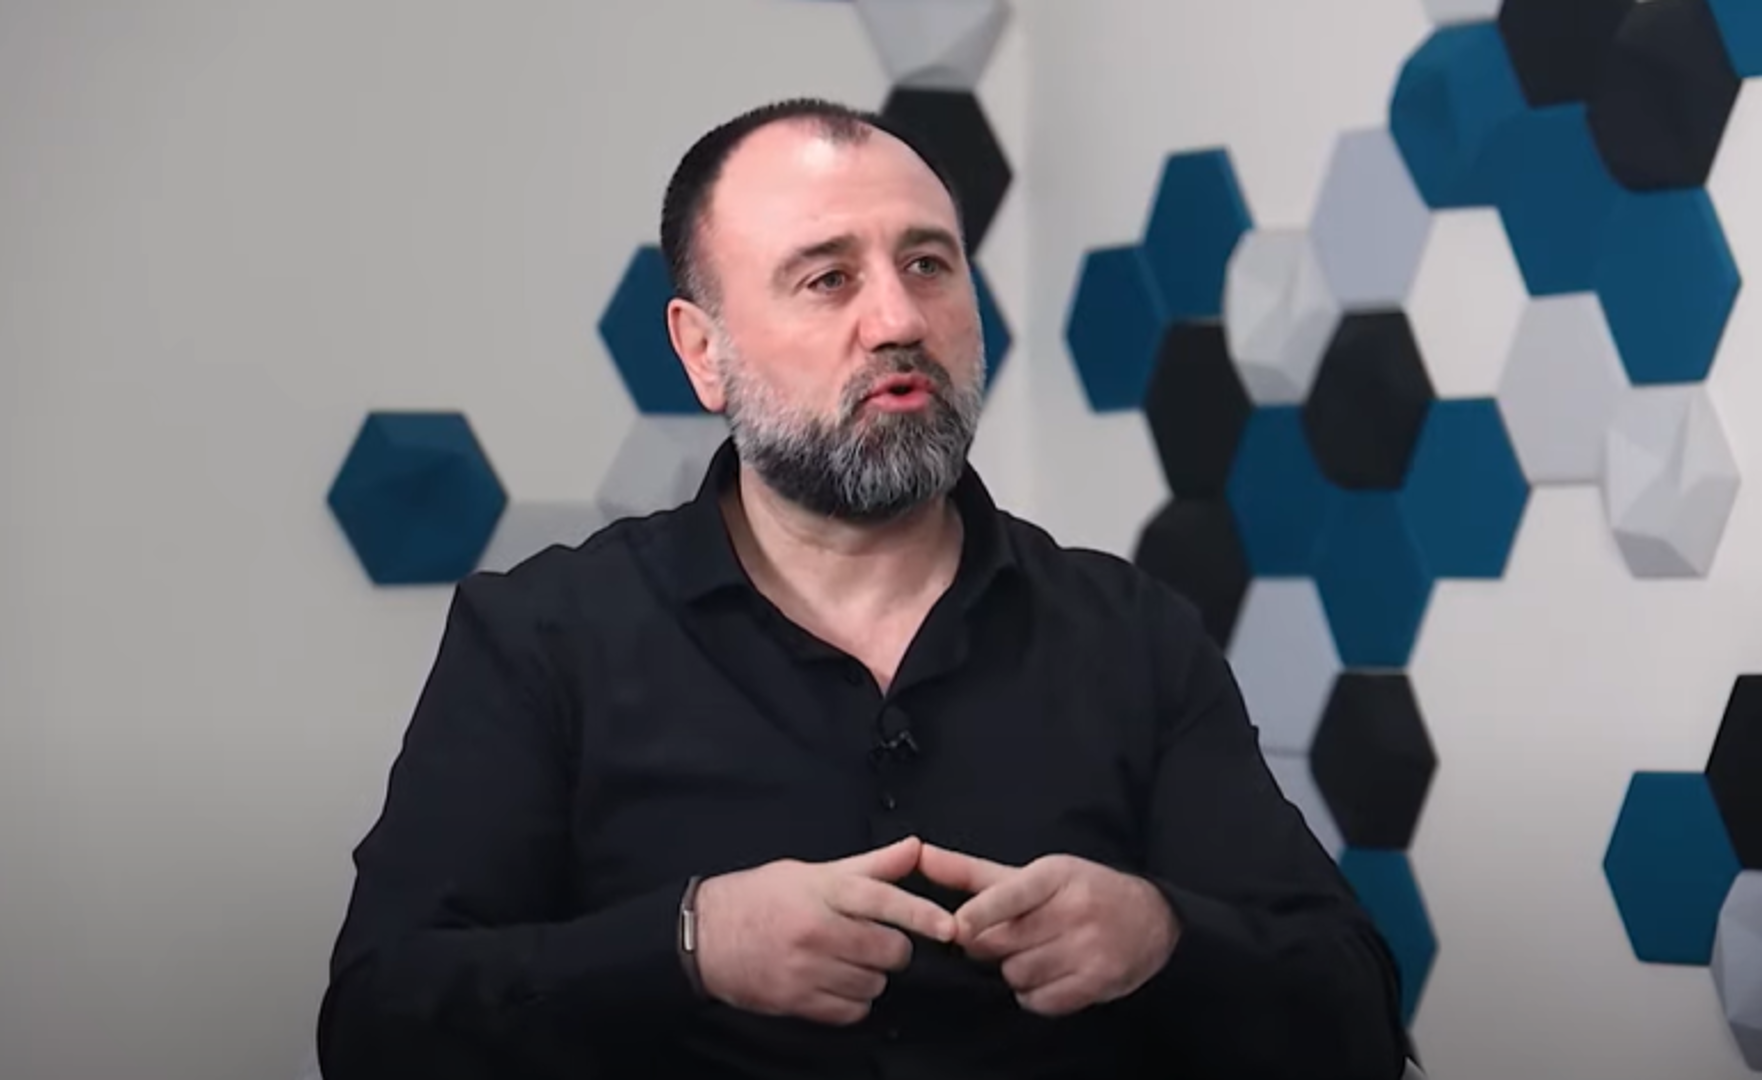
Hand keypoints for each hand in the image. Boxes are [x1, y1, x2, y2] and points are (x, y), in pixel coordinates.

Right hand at [692, 836, 957, 1025]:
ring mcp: (806, 968)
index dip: (920, 914)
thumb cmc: (760, 897)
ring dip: (871, 976)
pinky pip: (849, 1011)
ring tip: (848, 960)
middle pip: (887, 949)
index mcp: (823, 890)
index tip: (949, 927)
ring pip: (872, 983)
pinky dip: (853, 1001)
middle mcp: (817, 929)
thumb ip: (869, 865)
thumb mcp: (812, 871)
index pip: (883, 899)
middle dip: (892, 948)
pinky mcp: (796, 1000)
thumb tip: (915, 848)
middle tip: (876, 941)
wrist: (703, 936)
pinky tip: (837, 983)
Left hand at [917, 844, 1178, 1016]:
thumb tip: (920, 855)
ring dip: (1014, 970)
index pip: (1010, 895)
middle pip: (1002, 942)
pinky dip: (1034, 994)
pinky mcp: (1097, 982)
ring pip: (1017, 973)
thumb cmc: (1082, 891)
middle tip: (1007, 937)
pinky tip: (1048, 974)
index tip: (958, 927)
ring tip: (1035, 953)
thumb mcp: (1035, 873)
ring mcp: (1088, 948)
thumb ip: (972, 871)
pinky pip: (1040, 1000)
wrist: (1152, 920)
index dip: (980, 913)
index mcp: (1055, 875)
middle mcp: (1074, 909)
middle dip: (992, 944)